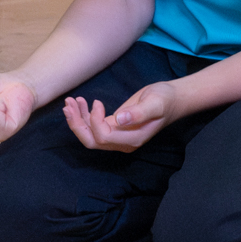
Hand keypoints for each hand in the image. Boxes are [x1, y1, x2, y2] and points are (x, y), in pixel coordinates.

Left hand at [63, 82, 180, 152]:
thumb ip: (138, 112)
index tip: (97, 101)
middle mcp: (122, 142)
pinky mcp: (114, 128)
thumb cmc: (165, 99)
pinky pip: (93, 128)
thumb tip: (119, 119)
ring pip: (89, 135)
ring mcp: (118, 137)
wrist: (172, 99)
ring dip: (77, 119)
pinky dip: (83, 116)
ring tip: (70, 102)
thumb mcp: (155, 103)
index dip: (95, 121)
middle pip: (91, 141)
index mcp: (132, 139)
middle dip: (77, 125)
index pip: (104, 137)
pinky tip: (79, 102)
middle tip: (69, 105)